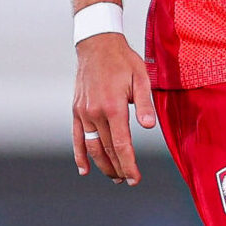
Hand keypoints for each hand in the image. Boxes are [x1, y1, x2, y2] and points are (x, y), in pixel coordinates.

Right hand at [72, 33, 156, 183]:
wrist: (97, 44)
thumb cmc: (123, 61)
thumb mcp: (141, 78)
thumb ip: (145, 104)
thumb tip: (148, 127)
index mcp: (114, 106)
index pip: (122, 144)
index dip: (129, 164)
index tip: (135, 178)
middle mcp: (95, 112)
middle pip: (107, 149)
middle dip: (118, 168)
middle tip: (127, 180)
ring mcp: (83, 112)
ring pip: (92, 147)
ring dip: (102, 165)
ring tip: (114, 176)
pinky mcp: (76, 110)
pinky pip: (76, 137)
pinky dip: (79, 155)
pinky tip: (85, 169)